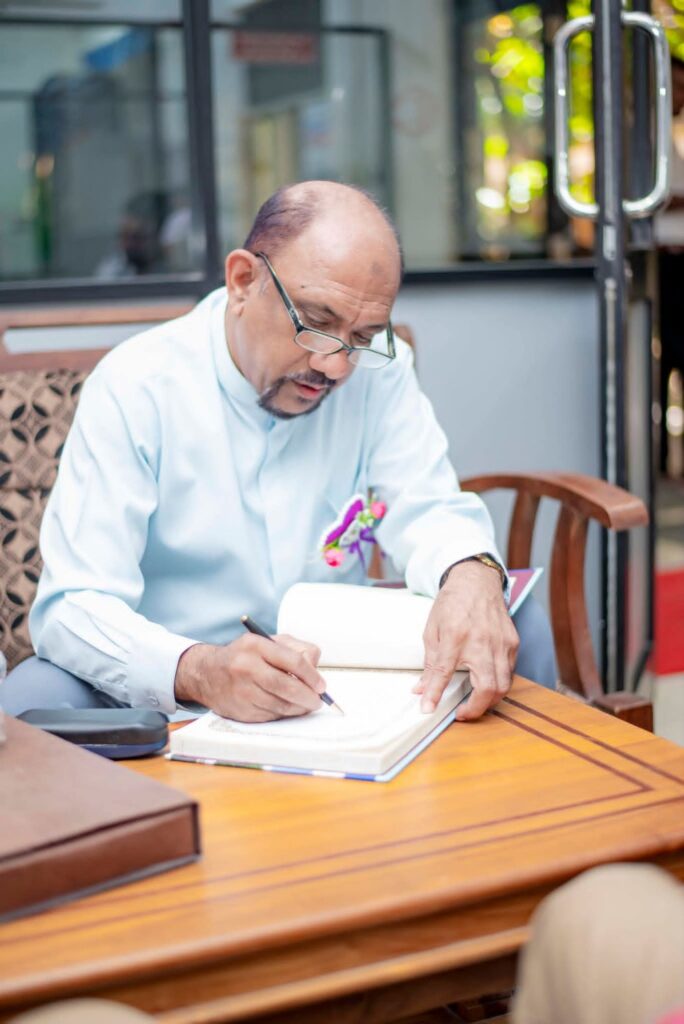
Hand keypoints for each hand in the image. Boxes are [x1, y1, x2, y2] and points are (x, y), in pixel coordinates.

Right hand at [174, 633, 324, 721]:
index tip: (321, 686)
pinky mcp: (239, 710)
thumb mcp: (269, 641)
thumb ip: (296, 649)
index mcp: (256, 645)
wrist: (207, 673)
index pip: (293, 661)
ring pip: (280, 705)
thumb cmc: (246, 656)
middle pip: (287, 687)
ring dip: (298, 709)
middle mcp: (246, 667)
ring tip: (305, 706)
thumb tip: (315, 670)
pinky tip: (287, 709)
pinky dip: (283, 715)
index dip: (312, 676)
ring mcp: (241, 690)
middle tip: (317, 701)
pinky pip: (269, 716)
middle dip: (308, 697)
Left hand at [413, 560, 518, 720]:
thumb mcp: (432, 630)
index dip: (434, 694)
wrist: (476, 582)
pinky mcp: (513, 643)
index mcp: (456, 636)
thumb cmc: (452, 604)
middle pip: (488, 688)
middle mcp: (482, 641)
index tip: (427, 710)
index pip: (444, 672)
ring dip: (489, 700)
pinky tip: (486, 682)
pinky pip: (509, 672)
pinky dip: (498, 683)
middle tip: (462, 713)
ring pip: (503, 685)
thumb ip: (430, 663)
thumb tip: (421, 690)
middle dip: (476, 709)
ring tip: (474, 703)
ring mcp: (502, 643)